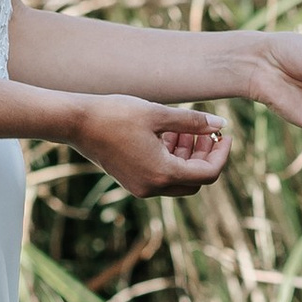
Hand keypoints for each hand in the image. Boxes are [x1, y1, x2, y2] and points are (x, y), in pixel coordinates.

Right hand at [74, 93, 229, 198]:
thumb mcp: (159, 114)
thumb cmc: (117, 114)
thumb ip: (193, 122)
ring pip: (178, 179)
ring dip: (188, 156)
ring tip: (184, 129)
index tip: (225, 135)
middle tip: (207, 132)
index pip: (208, 173)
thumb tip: (220, 125)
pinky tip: (167, 134)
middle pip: (195, 181)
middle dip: (205, 156)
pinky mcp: (132, 181)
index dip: (221, 154)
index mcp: (162, 173)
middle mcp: (153, 187)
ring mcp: (141, 187)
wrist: (77, 123)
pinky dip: (171, 158)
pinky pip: (162, 176)